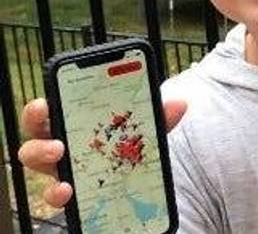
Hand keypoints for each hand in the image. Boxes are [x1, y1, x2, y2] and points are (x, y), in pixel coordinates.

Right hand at [17, 97, 187, 206]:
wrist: (138, 174)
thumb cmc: (128, 142)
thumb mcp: (144, 128)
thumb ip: (158, 117)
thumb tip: (179, 104)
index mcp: (72, 125)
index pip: (48, 114)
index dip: (40, 110)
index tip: (45, 105)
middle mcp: (61, 149)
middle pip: (34, 144)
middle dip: (39, 145)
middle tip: (57, 146)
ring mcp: (63, 173)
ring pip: (41, 177)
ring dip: (50, 179)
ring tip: (66, 181)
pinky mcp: (71, 194)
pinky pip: (57, 198)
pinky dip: (60, 197)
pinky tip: (71, 194)